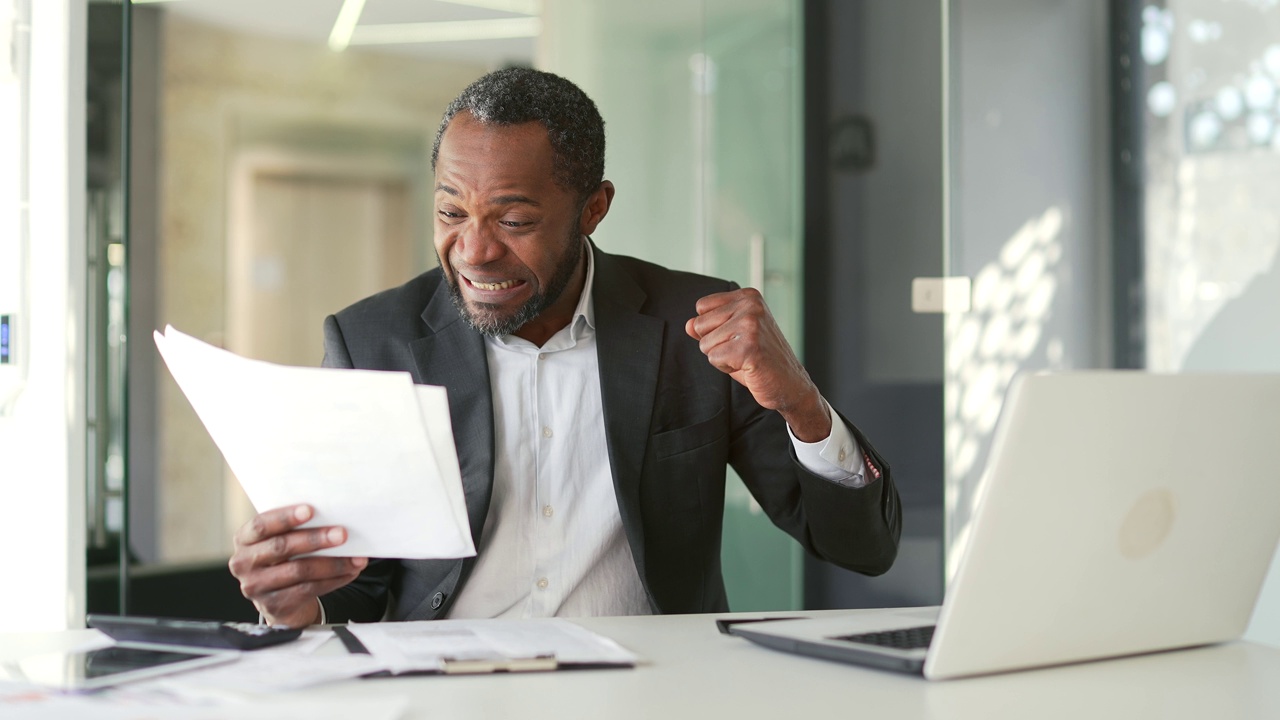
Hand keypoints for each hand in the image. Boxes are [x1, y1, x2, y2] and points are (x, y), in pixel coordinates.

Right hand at [228, 504, 367, 626]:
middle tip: (342, 534)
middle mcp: (244, 563)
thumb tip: (335, 517)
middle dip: (315, 539)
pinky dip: (333, 580)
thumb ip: (295, 529)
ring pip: (298, 571)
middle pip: (281, 547)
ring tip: (355, 558)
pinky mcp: (273, 606)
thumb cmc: (284, 558)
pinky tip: (349, 572)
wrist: (278, 598)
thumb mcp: (280, 540)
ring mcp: (256, 587)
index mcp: (244, 540)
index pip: (261, 525)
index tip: (310, 510)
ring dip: (332, 563)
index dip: (285, 518)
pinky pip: (308, 590)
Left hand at [685, 287, 831, 441]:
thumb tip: (688, 324)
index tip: (737, 337)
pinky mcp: (748, 346)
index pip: (702, 307)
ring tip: (746, 358)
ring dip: (722, 358)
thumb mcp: (732, 336)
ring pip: (705, 344)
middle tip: (742, 350)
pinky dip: (727, 368)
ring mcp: (750, 324)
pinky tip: (748, 366)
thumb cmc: (760, 360)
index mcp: (748, 296)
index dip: (713, 328)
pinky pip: (714, 358)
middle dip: (715, 344)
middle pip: (699, 325)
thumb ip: (709, 327)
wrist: (790, 384)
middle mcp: (750, 305)